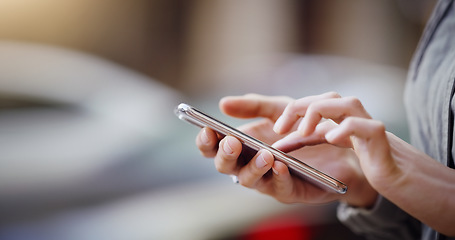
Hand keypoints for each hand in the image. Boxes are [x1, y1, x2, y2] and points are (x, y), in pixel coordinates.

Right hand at [196, 94, 376, 206]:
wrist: (339, 144)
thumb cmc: (303, 128)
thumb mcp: (279, 110)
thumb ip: (253, 106)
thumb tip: (223, 103)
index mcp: (242, 146)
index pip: (214, 148)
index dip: (206, 142)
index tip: (206, 129)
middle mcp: (250, 165)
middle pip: (226, 167)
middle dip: (225, 156)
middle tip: (232, 143)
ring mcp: (267, 180)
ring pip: (249, 180)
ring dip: (253, 167)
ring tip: (264, 153)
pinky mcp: (290, 191)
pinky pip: (279, 188)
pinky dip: (278, 177)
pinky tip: (280, 165)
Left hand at [273, 92, 454, 235]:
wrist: (393, 174)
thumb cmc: (360, 157)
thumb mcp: (328, 143)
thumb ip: (305, 139)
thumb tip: (278, 143)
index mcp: (338, 113)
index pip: (312, 102)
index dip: (291, 113)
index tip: (276, 131)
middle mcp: (352, 112)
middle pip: (324, 97)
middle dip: (298, 109)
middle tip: (279, 129)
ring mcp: (366, 120)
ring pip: (343, 102)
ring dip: (318, 113)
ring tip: (301, 132)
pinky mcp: (377, 134)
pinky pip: (359, 125)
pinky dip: (344, 128)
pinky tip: (331, 138)